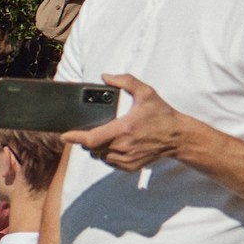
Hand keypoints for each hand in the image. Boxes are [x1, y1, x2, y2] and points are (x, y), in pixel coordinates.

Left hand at [64, 74, 189, 171]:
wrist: (178, 137)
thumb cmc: (162, 115)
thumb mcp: (146, 93)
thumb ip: (126, 81)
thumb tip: (106, 76)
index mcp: (124, 129)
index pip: (91, 139)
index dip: (75, 138)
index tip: (64, 135)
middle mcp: (123, 146)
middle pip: (92, 148)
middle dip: (85, 140)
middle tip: (85, 131)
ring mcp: (127, 159)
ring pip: (99, 156)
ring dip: (96, 148)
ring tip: (103, 136)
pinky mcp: (130, 166)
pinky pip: (109, 163)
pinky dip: (106, 155)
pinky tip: (113, 145)